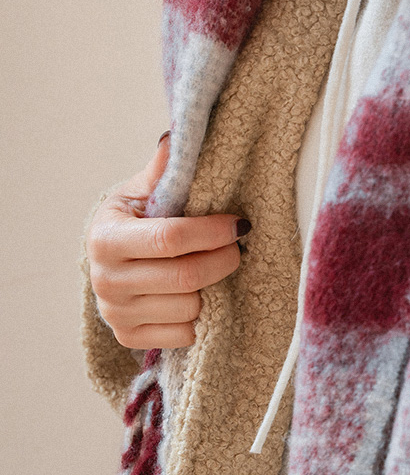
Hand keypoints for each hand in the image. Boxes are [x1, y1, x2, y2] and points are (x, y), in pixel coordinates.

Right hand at [87, 134, 243, 352]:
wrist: (107, 260)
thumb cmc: (132, 219)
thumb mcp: (140, 191)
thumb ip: (161, 169)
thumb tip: (175, 137)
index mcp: (107, 237)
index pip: (170, 239)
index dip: (212, 232)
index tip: (239, 224)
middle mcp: (106, 279)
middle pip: (186, 277)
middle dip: (223, 260)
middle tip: (238, 246)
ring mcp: (116, 313)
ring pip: (189, 308)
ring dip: (212, 288)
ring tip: (214, 267)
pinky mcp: (127, 337)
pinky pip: (184, 334)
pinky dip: (201, 316)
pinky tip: (199, 293)